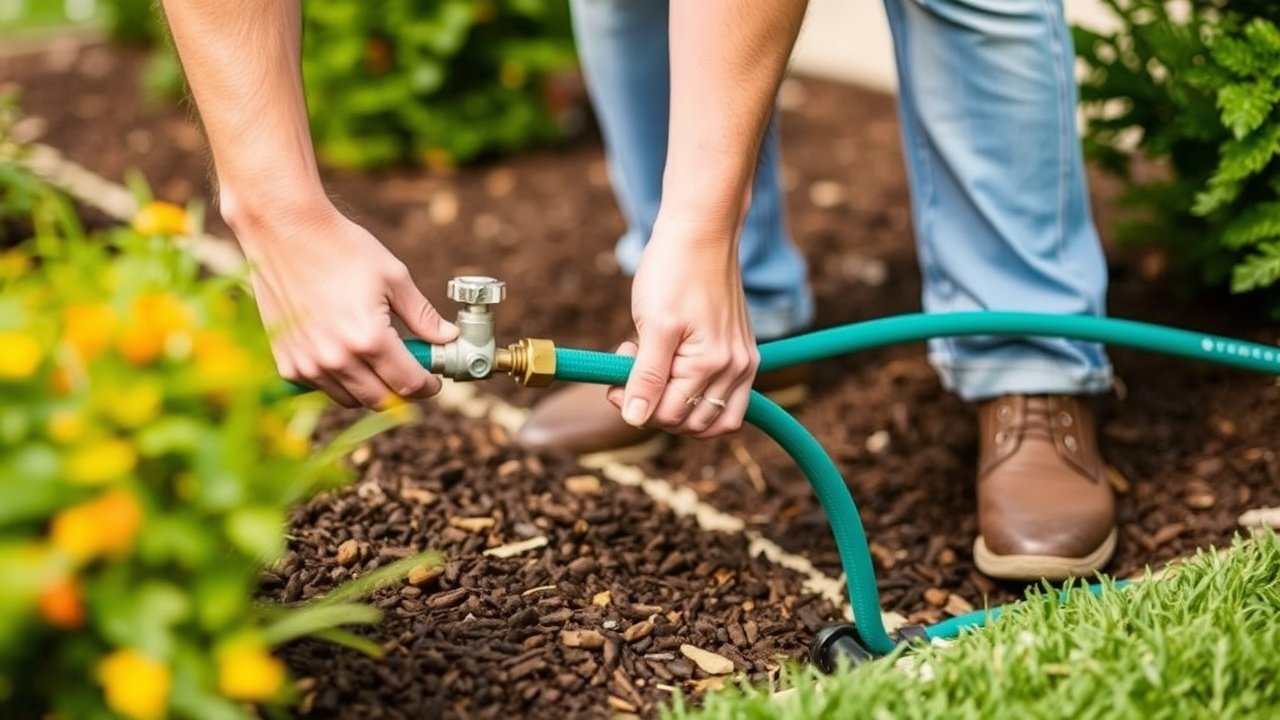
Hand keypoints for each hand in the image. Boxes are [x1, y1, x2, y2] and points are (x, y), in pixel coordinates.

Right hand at [231, 200, 457, 407]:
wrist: (283, 229)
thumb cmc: (341, 247)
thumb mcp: (393, 277)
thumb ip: (422, 315)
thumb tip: (448, 337)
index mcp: (368, 339)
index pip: (409, 385)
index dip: (428, 385)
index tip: (434, 378)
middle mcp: (336, 359)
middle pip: (382, 400)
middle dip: (403, 390)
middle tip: (412, 371)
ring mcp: (307, 364)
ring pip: (351, 399)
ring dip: (371, 388)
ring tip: (378, 359)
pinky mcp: (285, 361)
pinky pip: (321, 388)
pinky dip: (339, 381)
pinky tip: (346, 355)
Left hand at [605, 218, 758, 437]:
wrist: (701, 231)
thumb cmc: (674, 270)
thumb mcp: (652, 325)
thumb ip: (646, 377)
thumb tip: (635, 419)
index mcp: (713, 363)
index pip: (668, 415)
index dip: (633, 404)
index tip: (614, 378)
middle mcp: (736, 369)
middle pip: (690, 423)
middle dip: (654, 405)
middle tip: (632, 369)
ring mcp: (743, 363)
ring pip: (712, 419)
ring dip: (677, 406)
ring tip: (654, 371)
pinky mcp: (742, 355)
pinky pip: (727, 401)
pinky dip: (698, 400)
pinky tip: (674, 375)